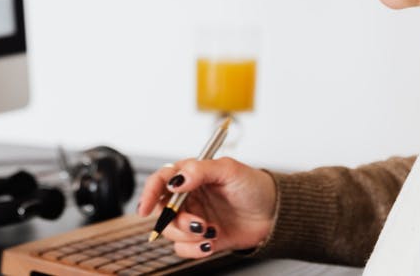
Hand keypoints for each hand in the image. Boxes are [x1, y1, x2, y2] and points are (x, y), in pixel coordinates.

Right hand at [136, 156, 276, 257]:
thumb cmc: (254, 186)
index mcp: (190, 176)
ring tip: (209, 231)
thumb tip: (176, 179)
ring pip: (171, 232)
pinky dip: (194, 249)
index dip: (148, 194)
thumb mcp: (228, 170)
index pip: (160, 181)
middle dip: (175, 220)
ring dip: (187, 235)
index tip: (145, 208)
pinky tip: (211, 242)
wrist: (275, 214)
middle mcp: (188, 197)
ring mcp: (193, 218)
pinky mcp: (201, 238)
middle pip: (161, 210)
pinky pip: (184, 248)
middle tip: (197, 223)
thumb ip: (199, 170)